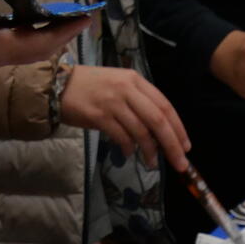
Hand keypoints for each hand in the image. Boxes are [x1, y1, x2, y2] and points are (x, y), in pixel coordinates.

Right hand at [61, 65, 191, 170]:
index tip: (186, 147)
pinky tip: (130, 153)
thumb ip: (140, 103)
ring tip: (152, 162)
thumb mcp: (119, 86)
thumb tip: (160, 132)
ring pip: (141, 131)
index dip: (178, 128)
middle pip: (158, 120)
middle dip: (172, 144)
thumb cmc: (92, 88)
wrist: (59, 86)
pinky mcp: (98, 116)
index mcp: (135, 80)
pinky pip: (122, 137)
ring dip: (150, 151)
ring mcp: (112, 102)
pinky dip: (129, 148)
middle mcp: (126, 89)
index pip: (164, 105)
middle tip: (180, 163)